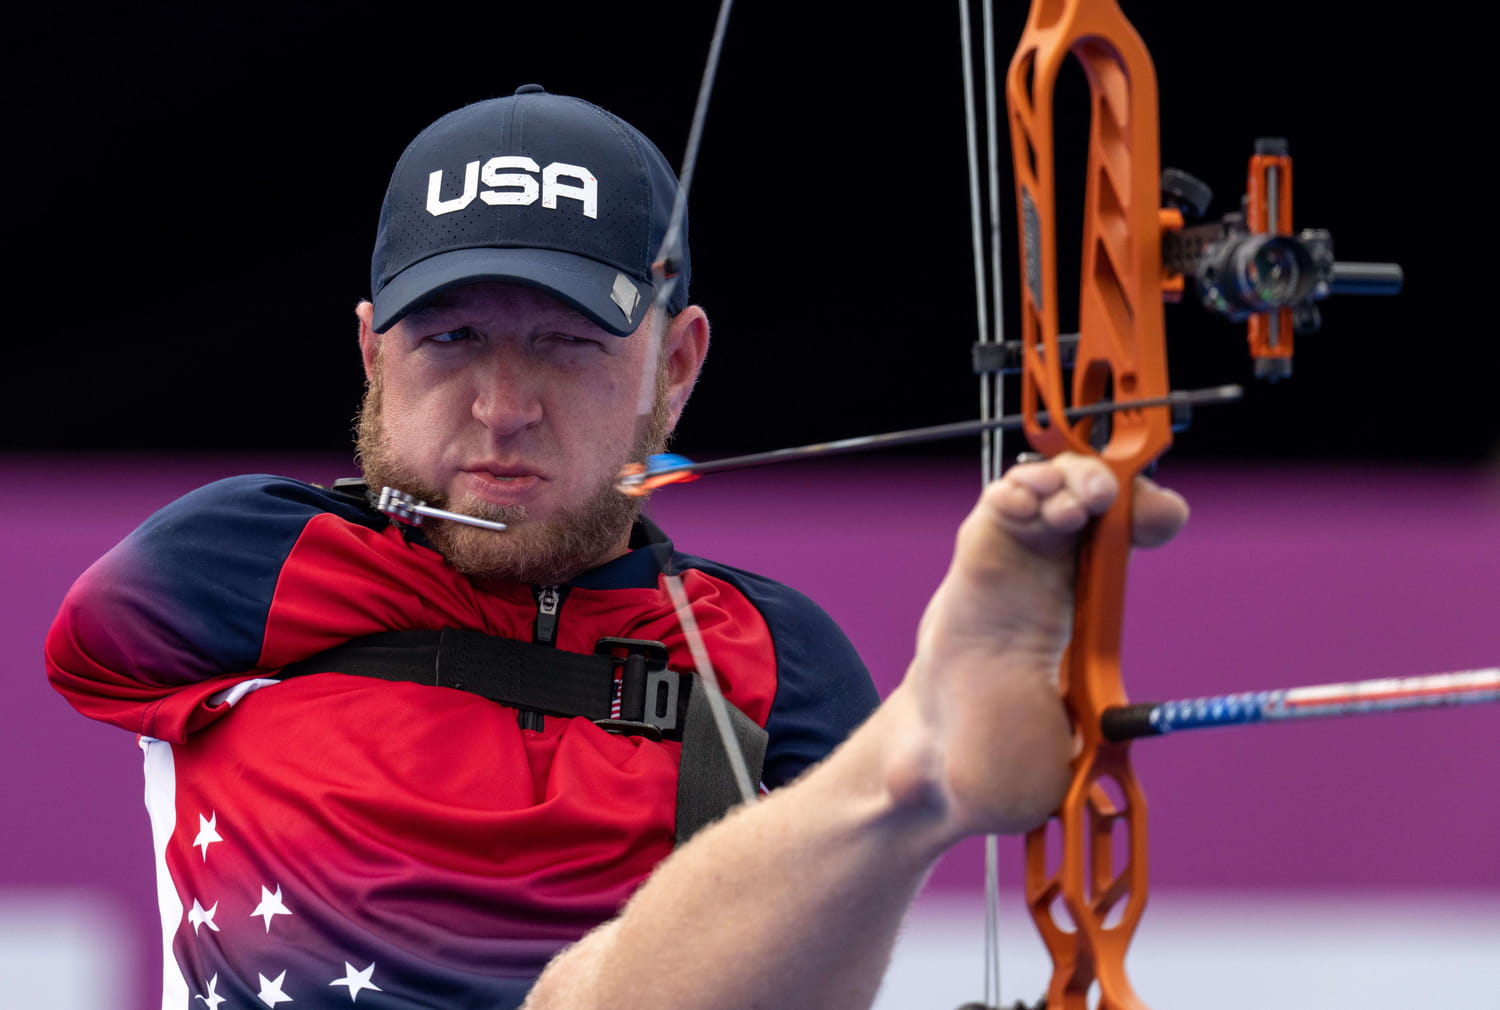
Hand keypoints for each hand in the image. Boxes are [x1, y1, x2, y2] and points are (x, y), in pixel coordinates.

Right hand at [893, 453, 1187, 837]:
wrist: (937, 767)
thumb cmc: (1007, 757)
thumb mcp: (1076, 749)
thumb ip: (1107, 742)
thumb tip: (1130, 773)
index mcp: (1090, 609)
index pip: (1130, 540)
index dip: (1150, 517)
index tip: (1159, 520)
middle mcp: (1056, 576)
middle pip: (1096, 497)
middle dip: (1113, 482)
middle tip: (1107, 500)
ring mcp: (1013, 562)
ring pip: (1049, 487)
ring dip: (1066, 479)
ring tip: (1068, 504)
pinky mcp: (972, 558)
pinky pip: (998, 505)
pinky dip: (1015, 491)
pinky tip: (1022, 504)